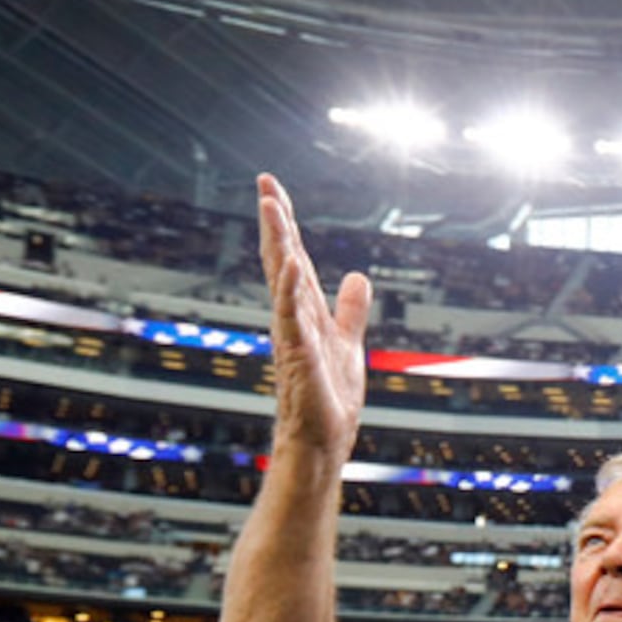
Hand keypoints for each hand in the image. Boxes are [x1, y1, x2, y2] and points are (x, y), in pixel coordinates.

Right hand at [256, 174, 370, 461]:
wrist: (323, 439)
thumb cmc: (329, 396)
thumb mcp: (347, 341)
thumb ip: (350, 310)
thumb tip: (357, 277)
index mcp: (304, 311)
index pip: (293, 258)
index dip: (285, 224)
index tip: (272, 188)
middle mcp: (292, 317)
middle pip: (283, 260)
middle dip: (276, 222)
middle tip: (265, 182)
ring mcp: (293, 335)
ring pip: (283, 281)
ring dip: (279, 244)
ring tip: (271, 207)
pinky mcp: (298, 358)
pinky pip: (293, 320)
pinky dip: (292, 293)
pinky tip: (293, 266)